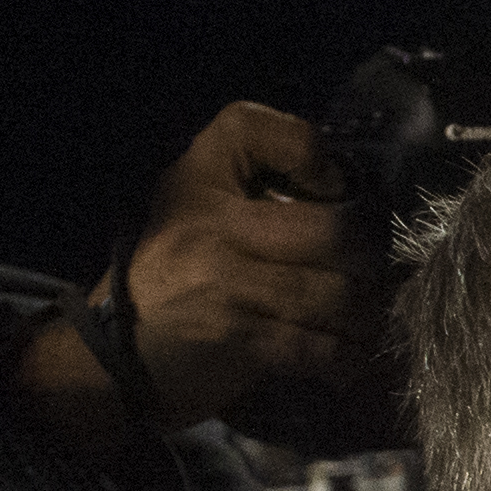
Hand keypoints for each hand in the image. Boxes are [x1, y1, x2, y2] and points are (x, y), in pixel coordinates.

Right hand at [13, 104, 385, 446]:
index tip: (334, 190)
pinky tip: (345, 359)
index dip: (315, 156)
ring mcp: (222, 280)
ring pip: (334, 294)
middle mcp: (209, 220)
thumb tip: (351, 194)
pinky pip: (319, 347)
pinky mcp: (234, 337)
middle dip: (369, 259)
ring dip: (364, 315)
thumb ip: (260, 187)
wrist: (117, 351)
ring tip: (362, 319)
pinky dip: (345, 359)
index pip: (259, 130)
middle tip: (372, 272)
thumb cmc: (176, 272)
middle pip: (332, 231)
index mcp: (200, 174)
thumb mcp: (200, 206)